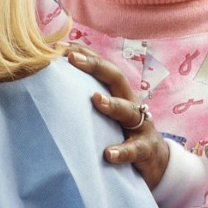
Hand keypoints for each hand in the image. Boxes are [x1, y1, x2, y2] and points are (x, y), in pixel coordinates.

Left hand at [66, 44, 169, 188]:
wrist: (156, 160)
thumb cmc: (121, 132)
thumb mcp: (106, 114)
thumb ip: (86, 101)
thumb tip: (51, 88)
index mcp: (119, 93)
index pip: (102, 67)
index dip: (84, 54)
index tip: (59, 47)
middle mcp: (131, 103)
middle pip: (117, 78)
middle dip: (96, 66)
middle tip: (73, 59)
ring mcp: (141, 125)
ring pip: (128, 110)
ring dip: (112, 104)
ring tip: (95, 99)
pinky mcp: (145, 149)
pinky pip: (134, 149)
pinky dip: (122, 151)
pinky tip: (108, 153)